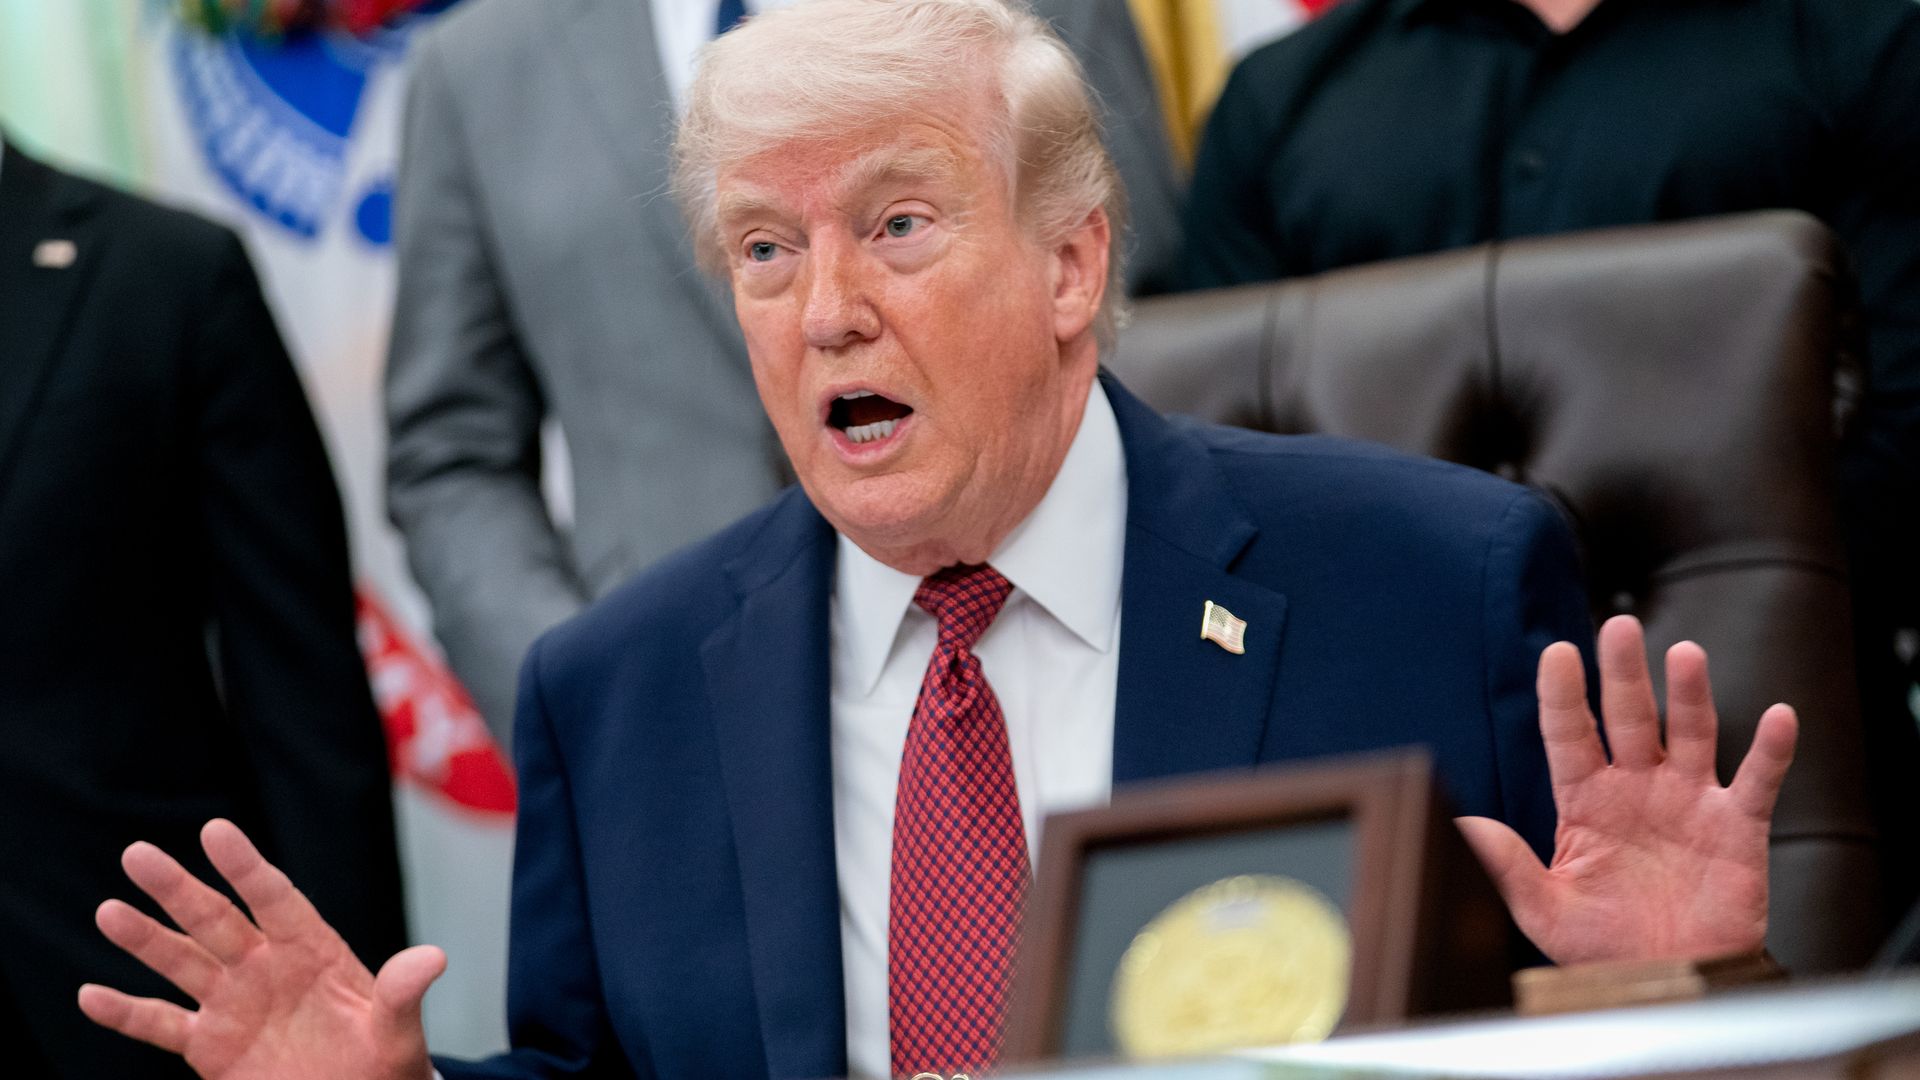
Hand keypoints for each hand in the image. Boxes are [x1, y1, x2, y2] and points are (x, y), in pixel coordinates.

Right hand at [78, 819, 442, 1079]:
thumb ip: (404, 994)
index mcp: (313, 951)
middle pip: (216, 921)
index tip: (216, 832)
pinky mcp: (211, 1046)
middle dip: (178, 890)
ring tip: (109, 910)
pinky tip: (90, 995)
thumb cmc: (386, 1061)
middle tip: (137, 854)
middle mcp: (266, 968)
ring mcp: (234, 1003)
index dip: (247, 868)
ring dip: (145, 940)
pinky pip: (162, 1025)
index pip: (275, 900)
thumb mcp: (399, 1029)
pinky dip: (127, 1013)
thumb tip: (433, 958)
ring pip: (182, 963)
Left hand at [1456, 615, 1796, 964]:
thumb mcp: (1545, 910)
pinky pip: (1758, 781)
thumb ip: (1508, 867)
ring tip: (1685, 655)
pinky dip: (1771, 750)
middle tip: (1620, 627)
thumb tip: (1464, 826)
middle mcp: (1637, 789)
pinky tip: (1778, 718)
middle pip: (1631, 718)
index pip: (1570, 735)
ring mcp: (1688, 802)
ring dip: (1690, 695)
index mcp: (1586, 802)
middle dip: (1624, 674)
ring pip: (1692, 734)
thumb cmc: (1606, 948)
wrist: (1670, 984)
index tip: (1557, 655)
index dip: (1563, 695)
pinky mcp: (1736, 827)